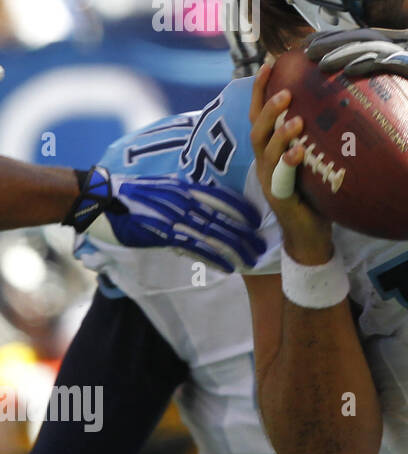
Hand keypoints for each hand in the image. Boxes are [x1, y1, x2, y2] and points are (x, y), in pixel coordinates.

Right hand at [69, 166, 265, 272]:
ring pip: (214, 236)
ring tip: (253, 260)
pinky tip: (229, 268)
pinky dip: (215, 259)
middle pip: (223, 219)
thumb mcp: (158, 186)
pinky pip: (196, 249)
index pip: (221, 198)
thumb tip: (197, 202)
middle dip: (246, 234)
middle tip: (264, 246)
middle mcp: (183, 201)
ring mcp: (174, 219)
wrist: (96, 198)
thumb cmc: (126, 193)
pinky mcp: (163, 235)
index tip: (258, 220)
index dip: (242, 210)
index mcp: (183, 188)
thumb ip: (180, 193)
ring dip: (237, 250)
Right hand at [249, 62, 333, 262]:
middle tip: (285, 90)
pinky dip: (288, 162)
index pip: (259, 114)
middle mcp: (264, 162)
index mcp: (269, 151)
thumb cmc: (315, 194)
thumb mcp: (315, 160)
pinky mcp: (278, 197)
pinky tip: (299, 152)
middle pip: (257, 128)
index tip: (270, 63)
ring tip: (294, 117)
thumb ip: (318, 137)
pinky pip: (279, 178)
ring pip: (265, 151)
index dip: (261, 89)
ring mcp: (268, 180)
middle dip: (268, 107)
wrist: (310, 235)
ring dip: (278, 132)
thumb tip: (342, 105)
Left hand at [305, 29, 407, 144]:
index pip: (359, 39)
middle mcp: (403, 49)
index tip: (308, 46)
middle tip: (306, 51)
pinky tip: (348, 71)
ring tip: (320, 62)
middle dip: (331, 41)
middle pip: (360, 37)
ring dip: (343, 52)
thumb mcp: (402, 97)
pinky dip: (367, 63)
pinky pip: (388, 61)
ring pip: (370, 46)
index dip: (333, 38)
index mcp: (396, 52)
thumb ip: (380, 91)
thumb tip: (351, 101)